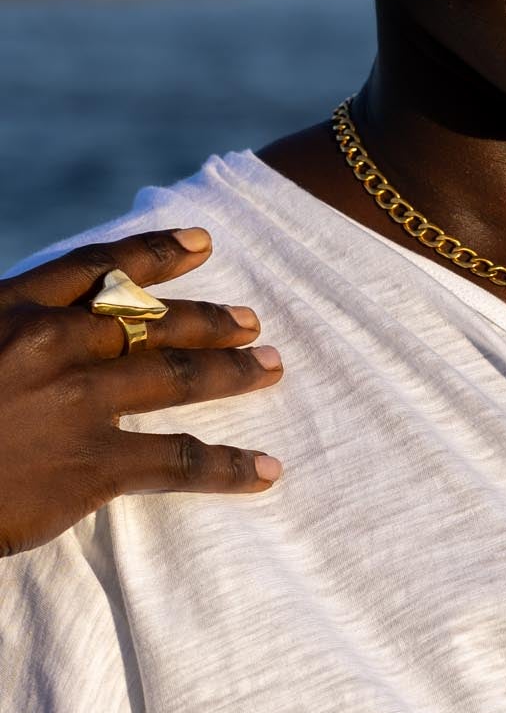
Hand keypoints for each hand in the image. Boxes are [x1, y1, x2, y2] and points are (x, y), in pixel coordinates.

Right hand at [0, 227, 283, 558]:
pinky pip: (179, 462)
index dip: (154, 253)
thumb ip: (1, 327)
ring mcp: (77, 402)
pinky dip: (230, 467)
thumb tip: (29, 328)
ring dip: (232, 372)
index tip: (201, 243)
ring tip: (271, 367)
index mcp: (8, 306)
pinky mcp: (92, 464)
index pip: (96, 268)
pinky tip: (266, 469)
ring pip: (176, 377)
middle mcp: (51, 343)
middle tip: (251, 319)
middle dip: (208, 319)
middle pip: (150, 321)